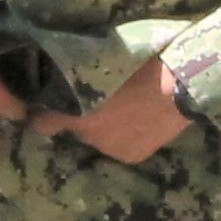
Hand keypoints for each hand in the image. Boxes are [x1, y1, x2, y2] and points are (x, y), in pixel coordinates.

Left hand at [37, 55, 193, 163]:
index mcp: (72, 110)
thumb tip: (60, 75)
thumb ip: (75, 77)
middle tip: (98, 101)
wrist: (178, 85)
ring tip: (124, 111)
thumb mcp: (96, 65)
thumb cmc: (138, 64)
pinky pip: (119, 146)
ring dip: (104, 128)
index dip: (42, 116)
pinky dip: (124, 137)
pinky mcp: (130, 156)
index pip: (42, 124)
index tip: (43, 110)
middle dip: (80, 117)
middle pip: (74, 128)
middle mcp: (85, 134)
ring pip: (97, 138)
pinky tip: (138, 122)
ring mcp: (108, 147)